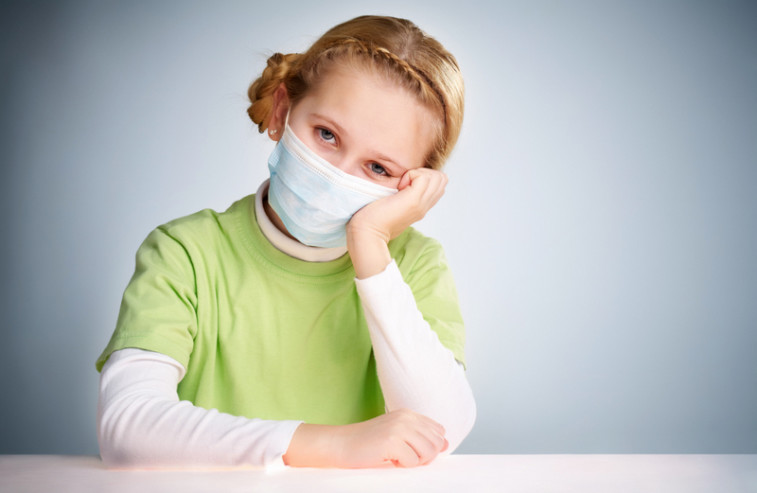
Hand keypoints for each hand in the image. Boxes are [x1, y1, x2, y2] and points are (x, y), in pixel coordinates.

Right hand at [283, 409, 447, 467]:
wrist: (340, 444)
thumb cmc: (367, 443)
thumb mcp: (397, 434)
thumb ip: (420, 436)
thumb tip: (446, 444)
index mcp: (408, 414)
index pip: (439, 431)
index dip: (430, 446)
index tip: (411, 450)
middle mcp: (406, 417)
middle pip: (437, 443)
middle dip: (424, 456)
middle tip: (403, 456)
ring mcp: (399, 428)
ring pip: (429, 453)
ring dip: (415, 462)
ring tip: (397, 458)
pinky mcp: (392, 441)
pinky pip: (413, 462)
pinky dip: (402, 466)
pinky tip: (388, 459)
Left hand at [347, 168, 447, 278]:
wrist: (367, 233)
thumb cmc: (372, 220)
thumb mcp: (392, 205)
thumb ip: (401, 196)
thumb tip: (400, 184)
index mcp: (420, 206)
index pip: (438, 185)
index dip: (424, 177)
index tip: (405, 185)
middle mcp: (424, 206)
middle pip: (441, 179)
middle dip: (425, 173)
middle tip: (405, 182)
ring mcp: (421, 204)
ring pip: (437, 176)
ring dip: (419, 173)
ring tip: (402, 184)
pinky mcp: (413, 201)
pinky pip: (424, 177)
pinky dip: (411, 175)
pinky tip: (399, 186)